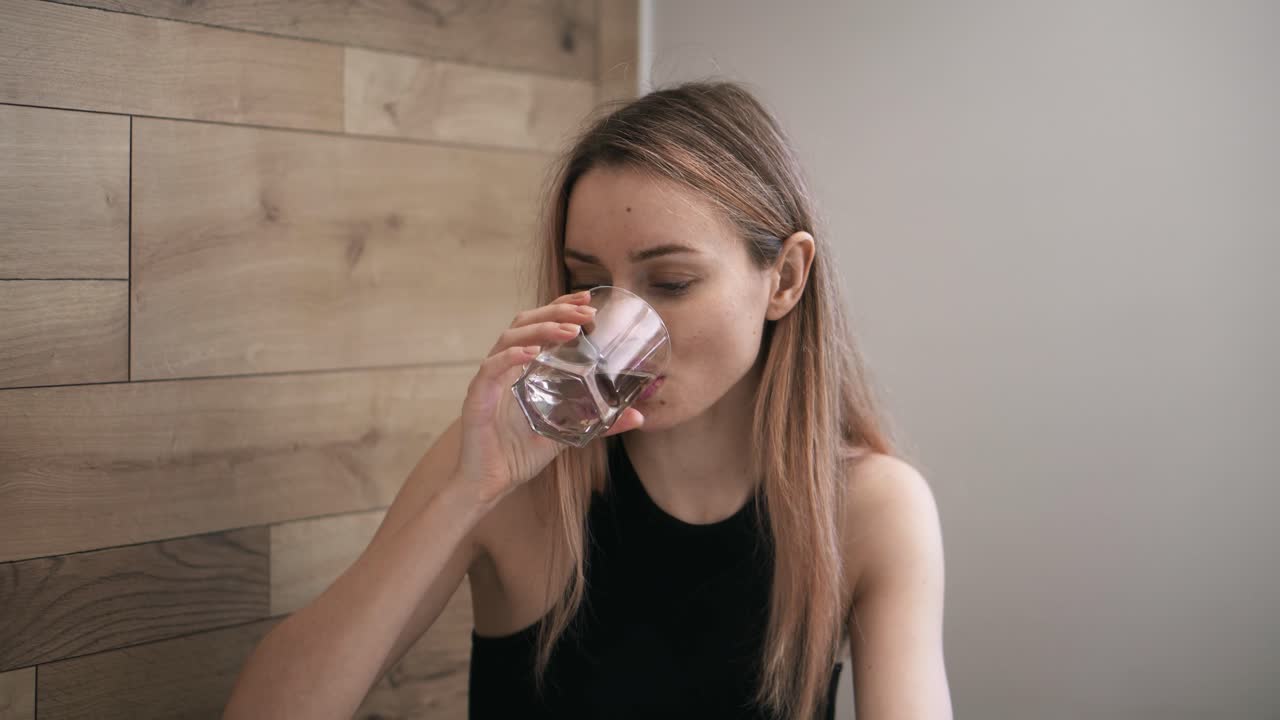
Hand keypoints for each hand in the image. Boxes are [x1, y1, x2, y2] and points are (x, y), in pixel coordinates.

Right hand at [453, 291, 644, 504]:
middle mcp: (504, 367)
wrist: (490, 483)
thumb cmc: (521, 453)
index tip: (587, 299)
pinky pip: (490, 369)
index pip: (539, 324)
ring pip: (508, 338)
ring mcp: (489, 380)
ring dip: (540, 329)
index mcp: (523, 367)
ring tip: (569, 331)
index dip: (561, 306)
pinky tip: (531, 353)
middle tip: (586, 312)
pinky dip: (510, 357)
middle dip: (556, 311)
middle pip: (524, 322)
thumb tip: (638, 416)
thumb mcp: (568, 432)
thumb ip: (600, 423)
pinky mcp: (477, 398)